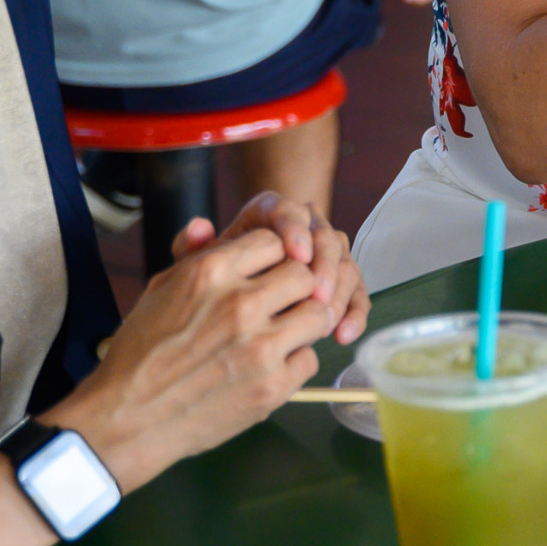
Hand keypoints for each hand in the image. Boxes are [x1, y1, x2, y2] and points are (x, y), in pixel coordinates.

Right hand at [44, 221, 340, 490]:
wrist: (126, 419)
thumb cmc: (140, 353)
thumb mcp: (158, 291)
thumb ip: (191, 255)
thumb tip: (204, 225)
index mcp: (210, 273)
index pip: (274, 241)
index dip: (273, 256)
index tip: (267, 272)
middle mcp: (240, 304)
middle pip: (305, 275)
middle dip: (296, 286)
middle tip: (282, 302)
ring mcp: (260, 347)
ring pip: (318, 314)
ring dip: (305, 321)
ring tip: (282, 332)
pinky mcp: (272, 386)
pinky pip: (309, 359)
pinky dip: (295, 362)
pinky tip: (270, 365)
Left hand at [174, 189, 370, 346]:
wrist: (230, 305)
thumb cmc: (214, 282)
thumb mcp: (198, 266)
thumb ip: (191, 248)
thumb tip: (199, 228)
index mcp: (270, 214)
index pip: (289, 210)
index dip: (296, 229)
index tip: (296, 254)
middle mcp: (304, 228)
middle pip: (325, 237)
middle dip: (324, 266)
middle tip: (315, 295)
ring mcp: (325, 255)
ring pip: (345, 265)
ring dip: (340, 293)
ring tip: (326, 322)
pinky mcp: (339, 282)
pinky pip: (355, 293)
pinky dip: (354, 313)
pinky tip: (343, 335)